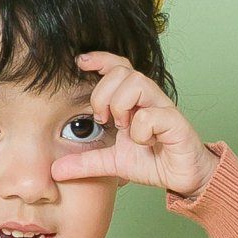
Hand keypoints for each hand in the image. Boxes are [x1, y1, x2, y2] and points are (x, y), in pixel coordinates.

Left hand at [52, 51, 216, 198]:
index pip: (118, 66)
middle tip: (103, 119)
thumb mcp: (112, 163)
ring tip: (123, 128)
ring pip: (137, 82)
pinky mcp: (176, 123)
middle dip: (103, 94)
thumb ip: (85, 162)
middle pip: (123, 71)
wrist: (182, 178)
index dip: (100, 59)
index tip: (80, 61)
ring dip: (121, 105)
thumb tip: (55, 170)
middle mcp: (149, 98)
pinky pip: (152, 115)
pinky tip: (145, 143)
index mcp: (134, 100)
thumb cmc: (153, 162)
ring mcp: (163, 108)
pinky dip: (140, 131)